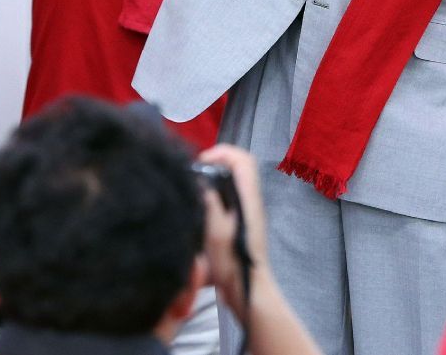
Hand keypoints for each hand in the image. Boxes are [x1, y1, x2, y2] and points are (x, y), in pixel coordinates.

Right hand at [197, 145, 267, 320]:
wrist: (246, 292)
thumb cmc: (233, 263)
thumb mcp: (216, 232)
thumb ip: (209, 203)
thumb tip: (200, 180)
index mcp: (248, 198)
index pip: (243, 160)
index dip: (223, 153)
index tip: (201, 162)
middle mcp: (250, 201)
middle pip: (238, 167)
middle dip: (216, 163)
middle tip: (194, 173)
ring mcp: (247, 212)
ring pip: (233, 182)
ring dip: (214, 179)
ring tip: (194, 189)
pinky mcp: (241, 223)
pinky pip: (229, 197)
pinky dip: (214, 195)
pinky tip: (199, 209)